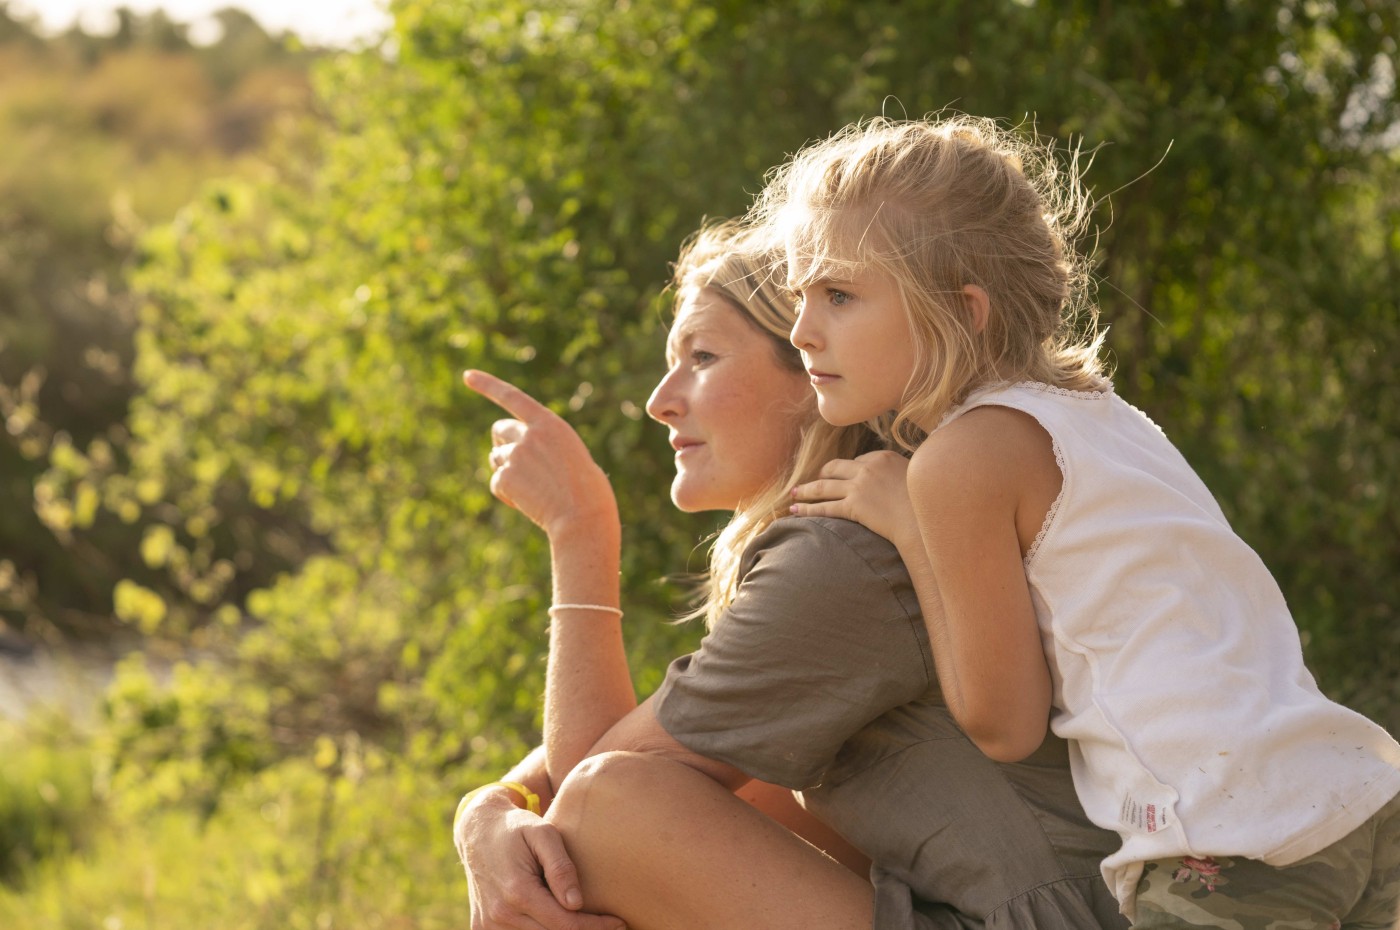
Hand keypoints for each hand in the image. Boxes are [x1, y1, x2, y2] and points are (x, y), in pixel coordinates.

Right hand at [456, 788, 626, 929]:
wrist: (477, 832)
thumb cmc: (517, 828)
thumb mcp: (543, 834)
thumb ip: (560, 866)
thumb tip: (576, 902)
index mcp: (518, 892)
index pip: (566, 924)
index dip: (596, 927)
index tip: (619, 922)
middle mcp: (501, 914)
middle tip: (610, 924)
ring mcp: (489, 925)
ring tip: (586, 921)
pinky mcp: (483, 928)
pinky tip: (557, 921)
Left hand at [463, 370, 618, 537]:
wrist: (583, 516)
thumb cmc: (589, 492)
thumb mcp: (574, 456)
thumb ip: (548, 447)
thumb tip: (518, 459)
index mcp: (550, 424)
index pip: (512, 397)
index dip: (488, 385)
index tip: (467, 376)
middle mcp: (530, 434)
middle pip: (499, 430)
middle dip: (502, 443)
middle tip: (515, 463)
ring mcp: (516, 455)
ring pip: (497, 459)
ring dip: (508, 472)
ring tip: (533, 490)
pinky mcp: (506, 477)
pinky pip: (496, 483)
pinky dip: (506, 494)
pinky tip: (527, 503)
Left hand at [789, 451, 919, 552]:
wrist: (923, 519)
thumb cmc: (925, 502)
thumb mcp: (916, 476)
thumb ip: (900, 472)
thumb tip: (897, 477)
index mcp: (882, 457)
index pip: (857, 460)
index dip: (848, 470)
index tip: (841, 478)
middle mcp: (867, 468)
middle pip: (834, 467)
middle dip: (821, 474)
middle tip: (812, 481)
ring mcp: (858, 487)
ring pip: (823, 486)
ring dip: (805, 490)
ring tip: (794, 494)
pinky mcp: (853, 506)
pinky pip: (825, 507)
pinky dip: (808, 509)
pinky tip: (796, 511)